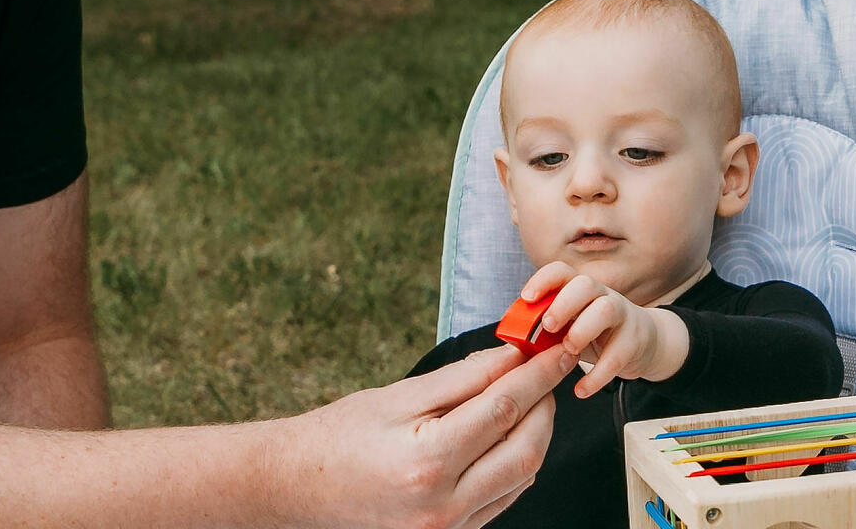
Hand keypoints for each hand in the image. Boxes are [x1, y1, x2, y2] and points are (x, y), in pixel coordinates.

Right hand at [276, 344, 573, 528]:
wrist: (297, 488)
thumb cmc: (339, 436)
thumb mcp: (397, 397)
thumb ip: (461, 379)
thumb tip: (512, 357)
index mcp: (427, 462)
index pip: (504, 409)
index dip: (538, 375)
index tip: (558, 351)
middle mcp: (443, 505)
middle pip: (525, 450)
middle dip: (544, 406)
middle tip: (545, 372)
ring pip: (521, 478)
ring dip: (535, 436)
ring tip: (527, 400)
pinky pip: (502, 499)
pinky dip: (515, 465)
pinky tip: (507, 436)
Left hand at [520, 261, 689, 397]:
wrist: (643, 344)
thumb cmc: (594, 333)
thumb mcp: (570, 326)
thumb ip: (546, 327)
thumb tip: (513, 338)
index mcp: (579, 289)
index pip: (561, 271)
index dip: (543, 281)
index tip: (527, 298)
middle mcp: (602, 295)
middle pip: (585, 284)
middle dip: (563, 304)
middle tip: (547, 327)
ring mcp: (622, 315)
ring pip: (606, 309)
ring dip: (582, 331)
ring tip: (568, 352)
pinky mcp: (636, 340)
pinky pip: (618, 355)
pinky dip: (597, 376)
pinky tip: (581, 390)